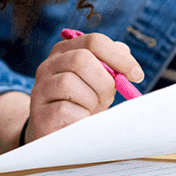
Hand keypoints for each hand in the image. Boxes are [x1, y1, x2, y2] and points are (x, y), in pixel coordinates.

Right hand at [25, 32, 143, 142]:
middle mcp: (48, 65)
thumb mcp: (99, 80)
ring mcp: (40, 89)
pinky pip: (65, 109)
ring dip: (91, 100)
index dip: (119, 57)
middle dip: (104, 81)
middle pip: (81, 59)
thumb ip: (112, 64)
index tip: (136, 75)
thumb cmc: (83, 103)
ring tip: (90, 108)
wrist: (58, 134)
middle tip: (109, 96)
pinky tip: (79, 120)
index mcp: (65, 51)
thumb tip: (126, 58)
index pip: (94, 41)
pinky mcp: (39, 114)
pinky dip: (81, 117)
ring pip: (69, 83)